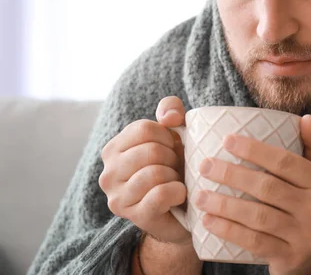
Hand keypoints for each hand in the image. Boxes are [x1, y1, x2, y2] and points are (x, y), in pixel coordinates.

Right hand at [99, 96, 190, 245]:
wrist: (185, 209)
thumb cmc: (176, 167)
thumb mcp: (175, 133)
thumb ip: (171, 111)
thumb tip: (169, 117)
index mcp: (114, 149)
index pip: (144, 129)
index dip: (168, 136)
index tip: (172, 148)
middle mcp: (108, 173)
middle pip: (150, 151)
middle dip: (173, 157)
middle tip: (176, 168)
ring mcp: (118, 198)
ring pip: (155, 173)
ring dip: (175, 176)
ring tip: (175, 181)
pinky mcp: (135, 216)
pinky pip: (161, 194)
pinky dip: (178, 191)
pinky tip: (179, 194)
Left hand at [194, 115, 310, 274]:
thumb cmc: (310, 203)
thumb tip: (305, 118)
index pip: (285, 162)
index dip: (254, 150)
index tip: (226, 140)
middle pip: (268, 187)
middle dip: (231, 175)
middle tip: (205, 166)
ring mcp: (305, 236)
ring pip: (258, 216)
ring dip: (224, 205)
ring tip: (199, 196)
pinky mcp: (290, 258)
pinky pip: (254, 242)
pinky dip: (229, 230)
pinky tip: (208, 221)